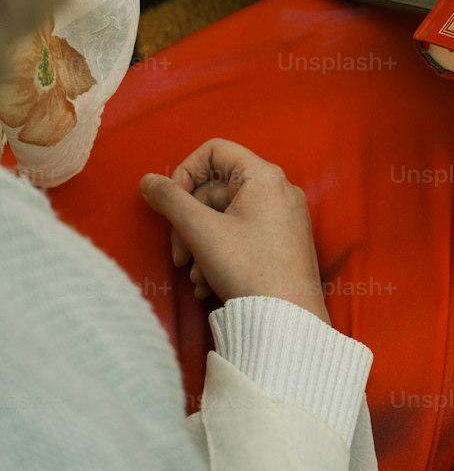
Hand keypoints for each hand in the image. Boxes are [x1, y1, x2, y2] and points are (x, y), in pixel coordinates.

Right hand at [140, 139, 330, 323]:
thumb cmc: (248, 269)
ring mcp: (284, 218)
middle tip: (179, 256)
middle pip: (216, 190)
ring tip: (196, 277)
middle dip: (189, 223)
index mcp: (264, 176)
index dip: (185, 171)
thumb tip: (148, 181)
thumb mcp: (201, 231)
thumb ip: (170, 200)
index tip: (170, 202)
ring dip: (201, 246)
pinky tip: (209, 285)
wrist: (287, 320)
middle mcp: (278, 190)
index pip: (215, 151)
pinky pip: (242, 236)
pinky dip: (220, 255)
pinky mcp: (283, 243)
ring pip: (225, 218)